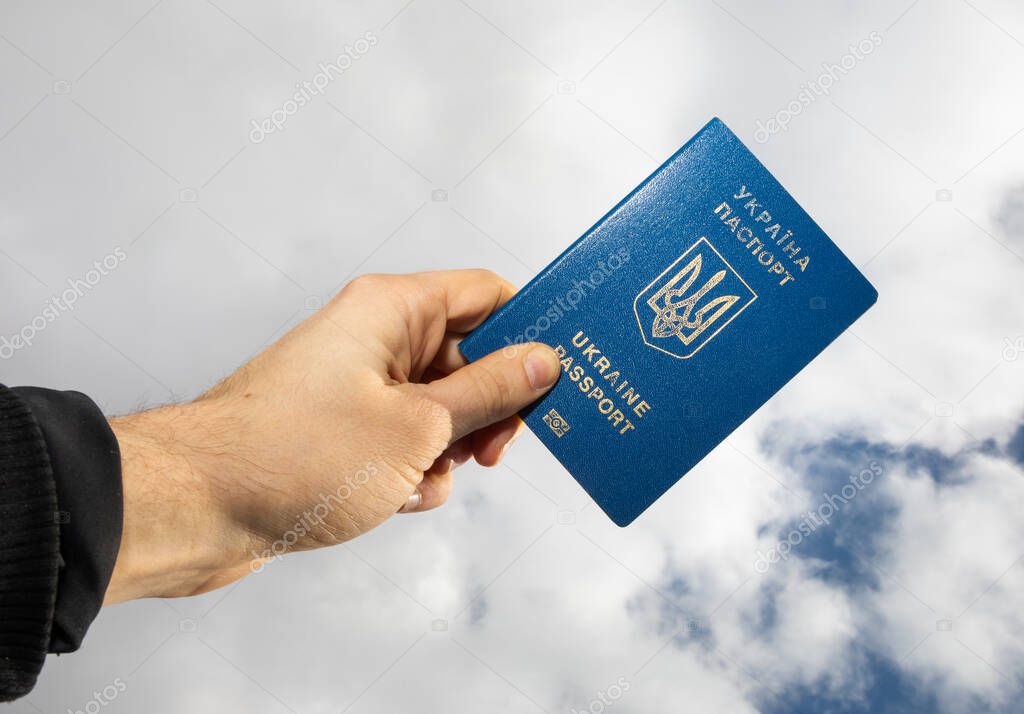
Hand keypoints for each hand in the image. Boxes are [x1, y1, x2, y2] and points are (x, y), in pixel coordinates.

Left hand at [104, 270, 559, 602]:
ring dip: (446, 453)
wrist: (197, 507)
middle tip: (492, 450)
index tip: (562, 375)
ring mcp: (358, 385)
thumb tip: (545, 360)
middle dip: (488, 410)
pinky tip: (390, 498)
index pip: (487, 294)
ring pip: (440, 409)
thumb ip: (490, 392)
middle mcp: (375, 337)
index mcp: (393, 308)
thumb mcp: (417, 426)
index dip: (530, 331)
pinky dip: (412, 474)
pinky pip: (405, 442)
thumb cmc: (295, 453)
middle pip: (469, 358)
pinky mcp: (343, 430)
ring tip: (417, 480)